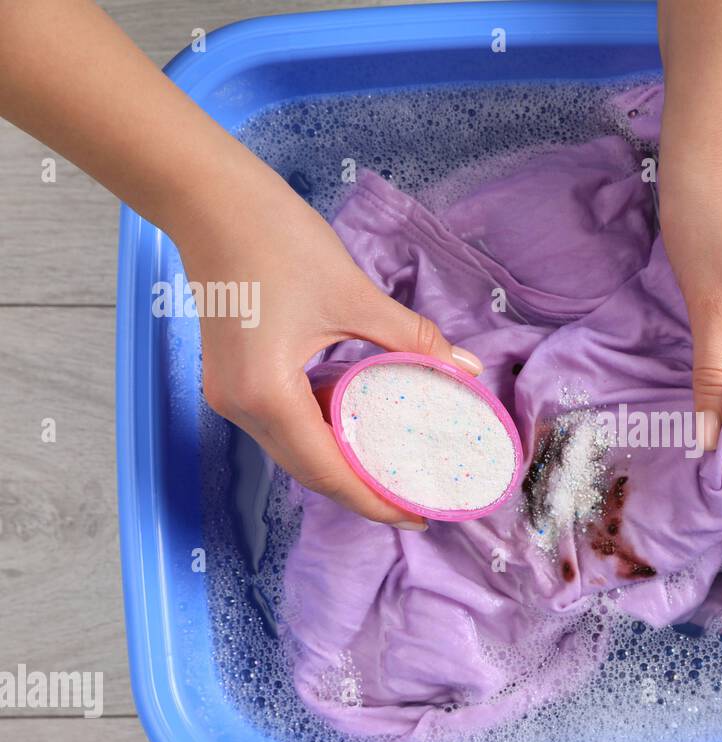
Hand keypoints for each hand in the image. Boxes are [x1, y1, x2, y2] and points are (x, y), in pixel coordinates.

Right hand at [184, 175, 482, 528]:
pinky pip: (284, 422)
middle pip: (309, 470)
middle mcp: (241, 407)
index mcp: (267, 396)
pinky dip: (322, 432)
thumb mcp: (353, 294)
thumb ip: (410, 337)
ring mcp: (231, 394)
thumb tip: (465, 368)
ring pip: (294, 449)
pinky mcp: (233, 377)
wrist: (207, 198)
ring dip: (342, 463)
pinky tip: (360, 426)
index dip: (374, 500)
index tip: (418, 515)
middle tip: (414, 499)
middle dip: (362, 491)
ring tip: (394, 470)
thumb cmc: (274, 239)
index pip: (328, 472)